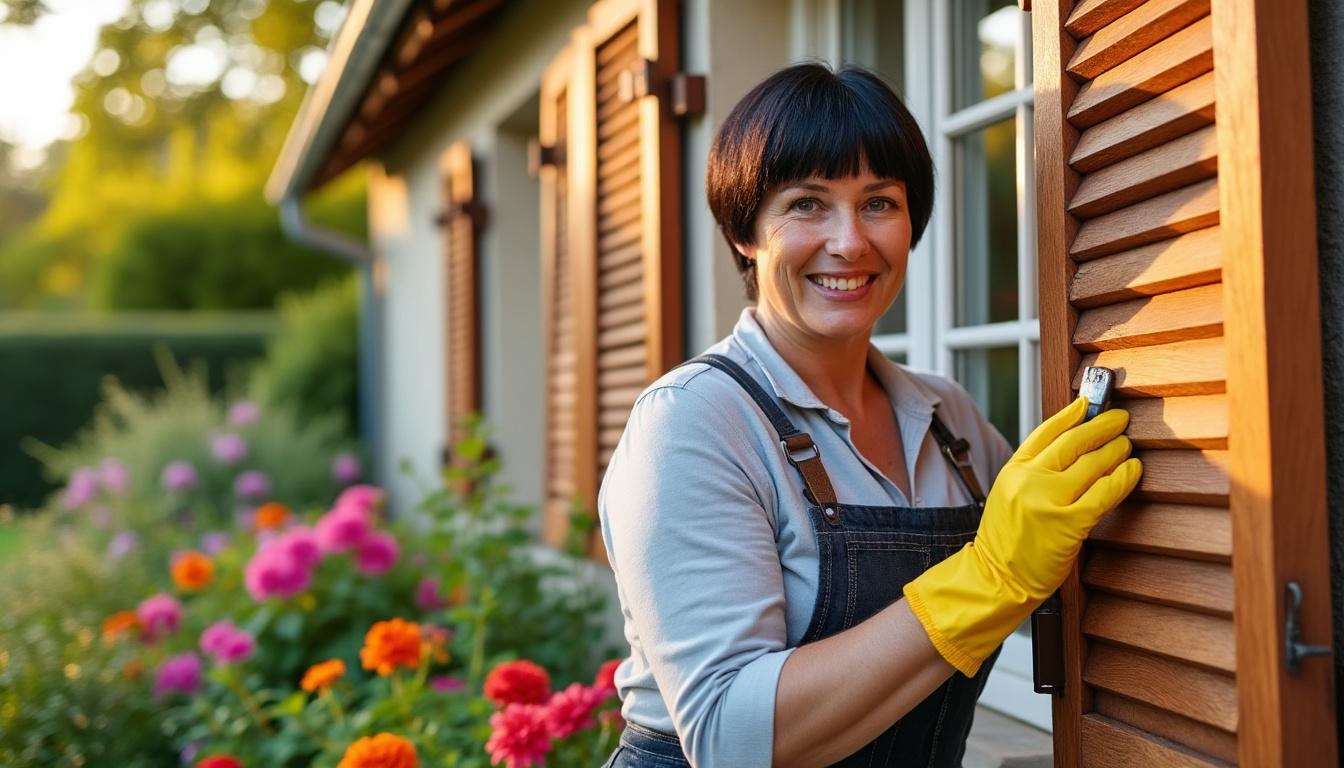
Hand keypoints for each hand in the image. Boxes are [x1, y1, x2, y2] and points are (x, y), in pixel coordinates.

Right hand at [902, 396, 1141, 675]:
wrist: (997, 578)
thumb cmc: (1006, 541)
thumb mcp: (1009, 495)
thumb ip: (1034, 472)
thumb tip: (1071, 448)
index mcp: (1013, 470)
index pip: (1046, 430)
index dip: (1071, 414)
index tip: (1088, 404)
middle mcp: (1029, 479)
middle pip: (1073, 441)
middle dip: (1101, 426)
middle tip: (1120, 419)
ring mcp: (1049, 499)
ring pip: (1092, 463)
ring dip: (1116, 450)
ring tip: (1127, 445)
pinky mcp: (1069, 522)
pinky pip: (1105, 491)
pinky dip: (1123, 477)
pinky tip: (1133, 470)